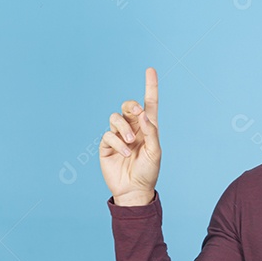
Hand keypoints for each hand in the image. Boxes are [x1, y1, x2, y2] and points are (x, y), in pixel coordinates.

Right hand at [100, 67, 160, 205]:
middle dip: (131, 105)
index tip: (150, 70)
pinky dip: (117, 142)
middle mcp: (133, 128)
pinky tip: (125, 153)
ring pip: (115, 118)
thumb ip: (151, 132)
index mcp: (148, 128)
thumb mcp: (155, 152)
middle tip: (136, 113)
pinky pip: (108, 134)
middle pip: (127, 106)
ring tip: (131, 142)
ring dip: (124, 127)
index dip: (150, 86)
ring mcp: (119, 136)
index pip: (149, 103)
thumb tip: (143, 115)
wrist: (134, 190)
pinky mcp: (106, 146)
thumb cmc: (148, 172)